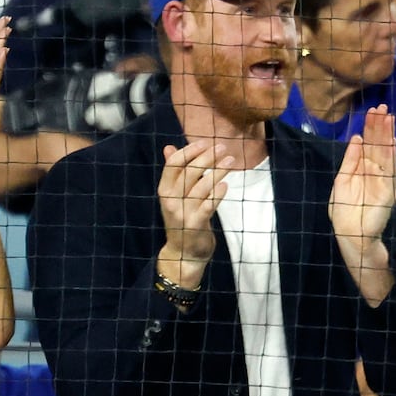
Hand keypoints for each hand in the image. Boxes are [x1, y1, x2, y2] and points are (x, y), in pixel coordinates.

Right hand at [157, 140, 233, 284]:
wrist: (183, 253)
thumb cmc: (181, 219)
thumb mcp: (173, 196)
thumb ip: (173, 172)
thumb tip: (169, 147)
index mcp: (164, 190)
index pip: (173, 164)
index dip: (189, 150)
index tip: (205, 142)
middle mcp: (171, 200)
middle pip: (189, 171)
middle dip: (207, 157)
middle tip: (223, 148)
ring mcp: (183, 213)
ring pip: (202, 186)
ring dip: (218, 171)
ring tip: (231, 161)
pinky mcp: (195, 224)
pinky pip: (209, 205)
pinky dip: (218, 193)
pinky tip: (226, 185)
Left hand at [331, 105, 395, 247]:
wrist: (350, 234)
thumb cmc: (344, 212)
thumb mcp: (342, 181)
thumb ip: (350, 161)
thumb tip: (357, 139)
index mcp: (362, 170)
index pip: (368, 145)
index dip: (371, 128)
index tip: (372, 111)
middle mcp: (374, 172)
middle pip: (377, 145)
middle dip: (379, 126)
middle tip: (382, 106)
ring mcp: (382, 179)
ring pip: (384, 152)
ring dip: (385, 134)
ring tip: (387, 116)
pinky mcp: (386, 189)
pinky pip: (388, 167)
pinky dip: (388, 152)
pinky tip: (389, 138)